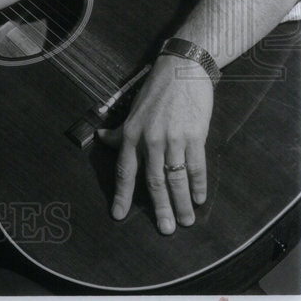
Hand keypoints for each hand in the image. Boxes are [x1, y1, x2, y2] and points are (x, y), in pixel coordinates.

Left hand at [96, 55, 213, 233]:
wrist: (182, 69)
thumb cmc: (155, 90)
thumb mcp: (133, 110)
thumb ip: (120, 130)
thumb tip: (101, 137)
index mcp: (132, 134)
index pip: (125, 171)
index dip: (122, 195)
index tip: (118, 216)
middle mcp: (150, 140)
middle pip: (153, 181)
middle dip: (159, 209)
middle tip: (165, 230)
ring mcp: (174, 139)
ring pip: (176, 179)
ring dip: (182, 203)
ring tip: (186, 221)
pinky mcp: (195, 136)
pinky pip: (197, 167)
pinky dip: (199, 185)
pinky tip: (200, 198)